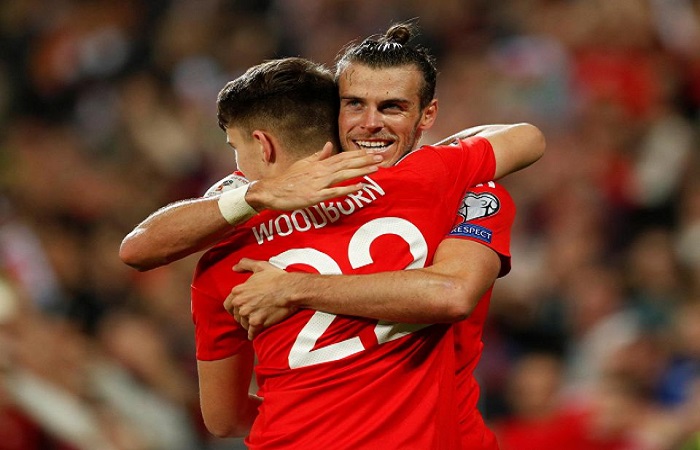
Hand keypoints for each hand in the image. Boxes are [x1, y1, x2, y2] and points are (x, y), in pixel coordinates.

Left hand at [226, 258, 299, 339]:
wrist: (290, 289)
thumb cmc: (277, 278)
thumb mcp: (260, 266)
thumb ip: (245, 264)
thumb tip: (234, 268)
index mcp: (238, 291)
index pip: (228, 305)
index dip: (235, 308)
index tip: (241, 309)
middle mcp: (240, 303)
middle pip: (236, 315)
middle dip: (243, 316)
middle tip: (252, 316)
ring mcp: (248, 314)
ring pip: (243, 324)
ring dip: (249, 325)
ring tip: (257, 322)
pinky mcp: (256, 323)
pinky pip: (251, 333)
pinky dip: (253, 334)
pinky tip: (256, 333)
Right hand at [246, 142, 382, 210]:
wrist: (271, 191)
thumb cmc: (287, 179)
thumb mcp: (302, 164)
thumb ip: (317, 156)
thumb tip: (329, 146)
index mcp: (319, 164)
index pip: (342, 157)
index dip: (358, 154)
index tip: (372, 152)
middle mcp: (321, 171)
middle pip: (347, 163)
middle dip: (365, 160)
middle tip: (381, 158)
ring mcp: (318, 183)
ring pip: (343, 174)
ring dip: (361, 171)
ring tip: (376, 169)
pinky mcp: (315, 196)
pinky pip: (334, 191)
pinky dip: (348, 188)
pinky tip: (359, 186)